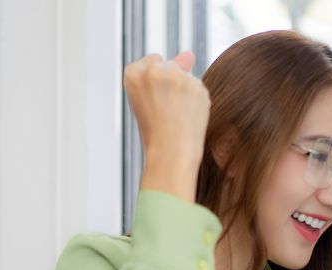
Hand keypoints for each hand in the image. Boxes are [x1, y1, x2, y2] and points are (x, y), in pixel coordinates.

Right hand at [123, 51, 210, 200]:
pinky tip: (189, 116)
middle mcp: (152, 70)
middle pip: (172, 65)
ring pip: (187, 76)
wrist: (170, 153)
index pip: (153, 60)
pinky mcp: (195, 84)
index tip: (156, 98)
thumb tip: (189, 55)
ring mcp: (175, 76)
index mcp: (132, 72)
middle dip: (173, 84)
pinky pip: (199, 87)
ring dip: (186, 92)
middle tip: (167, 110)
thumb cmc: (157, 130)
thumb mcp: (149, 98)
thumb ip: (164, 73)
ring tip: (178, 115)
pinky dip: (198, 100)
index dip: (157, 82)